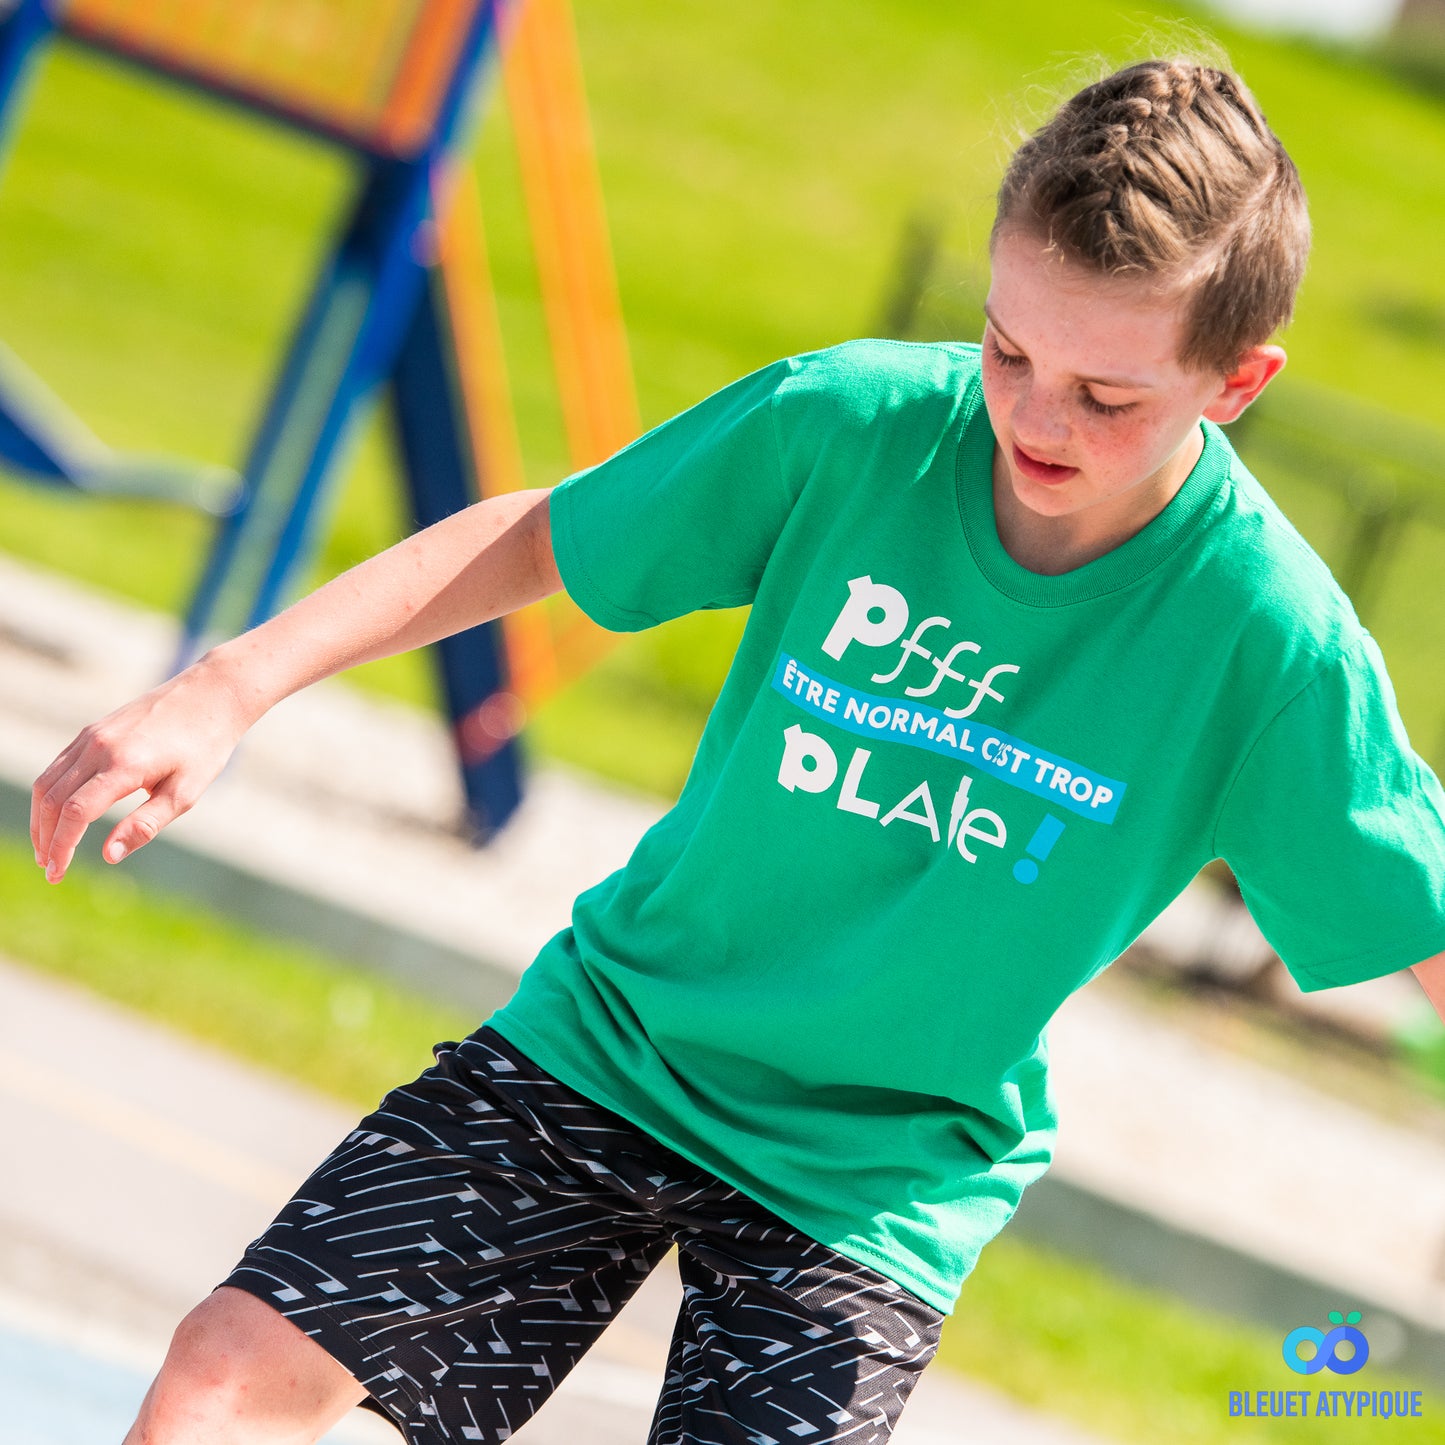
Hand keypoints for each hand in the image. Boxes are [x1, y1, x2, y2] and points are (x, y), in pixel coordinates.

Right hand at [31, 657, 254, 883]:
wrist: (211, 694)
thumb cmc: (205, 747)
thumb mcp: (186, 792)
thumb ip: (145, 824)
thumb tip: (108, 855)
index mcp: (124, 764)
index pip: (75, 813)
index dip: (61, 847)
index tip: (56, 874)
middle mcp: (99, 747)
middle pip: (53, 799)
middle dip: (45, 838)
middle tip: (49, 868)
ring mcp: (92, 735)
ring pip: (48, 781)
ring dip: (41, 818)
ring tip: (47, 847)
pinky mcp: (93, 730)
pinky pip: (59, 765)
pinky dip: (50, 794)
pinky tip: (58, 814)